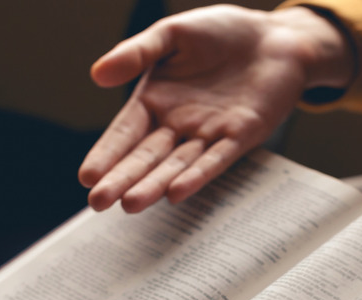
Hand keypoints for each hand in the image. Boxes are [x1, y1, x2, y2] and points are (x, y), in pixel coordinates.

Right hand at [79, 5, 353, 212]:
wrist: (275, 37)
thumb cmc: (221, 32)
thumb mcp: (172, 35)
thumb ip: (137, 53)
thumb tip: (97, 74)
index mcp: (155, 101)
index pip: (124, 133)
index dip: (106, 154)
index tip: (87, 176)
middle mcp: (178, 124)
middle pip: (146, 156)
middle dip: (122, 179)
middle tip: (99, 203)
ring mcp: (209, 133)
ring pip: (177, 164)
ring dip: (154, 184)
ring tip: (131, 204)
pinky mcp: (241, 136)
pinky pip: (216, 159)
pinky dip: (197, 175)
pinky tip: (177, 192)